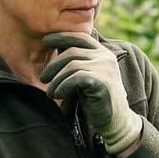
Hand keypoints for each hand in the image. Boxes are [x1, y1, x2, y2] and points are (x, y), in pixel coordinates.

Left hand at [40, 31, 143, 154]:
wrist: (115, 121)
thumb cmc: (96, 99)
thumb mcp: (86, 75)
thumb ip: (77, 62)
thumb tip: (57, 48)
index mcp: (103, 53)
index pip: (80, 37)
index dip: (61, 37)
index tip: (45, 41)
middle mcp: (106, 58)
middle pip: (72, 51)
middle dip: (53, 64)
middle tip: (43, 78)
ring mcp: (105, 69)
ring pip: (71, 65)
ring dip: (56, 80)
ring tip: (50, 92)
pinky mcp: (102, 82)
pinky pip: (75, 78)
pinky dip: (62, 86)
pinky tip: (58, 94)